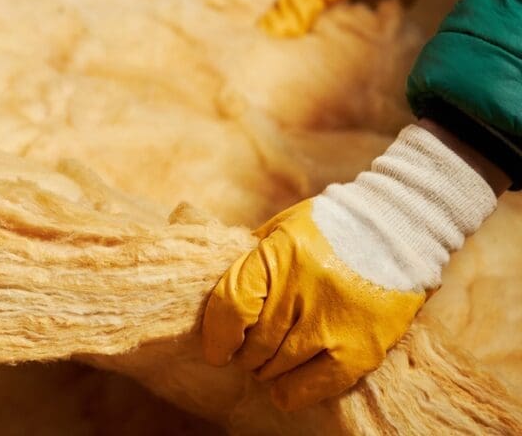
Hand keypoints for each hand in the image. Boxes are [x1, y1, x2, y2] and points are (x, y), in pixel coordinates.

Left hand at [201, 125, 496, 409]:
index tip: (216, 349)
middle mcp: (303, 288)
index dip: (217, 336)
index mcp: (278, 253)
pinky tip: (284, 385)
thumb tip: (221, 306)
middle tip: (248, 352)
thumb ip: (251, 262)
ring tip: (270, 361)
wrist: (401, 227)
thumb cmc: (331, 228)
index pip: (231, 305)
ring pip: (277, 367)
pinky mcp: (361, 347)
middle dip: (244, 353)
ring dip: (266, 369)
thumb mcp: (280, 230)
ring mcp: (333, 321)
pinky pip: (312, 386)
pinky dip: (291, 391)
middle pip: (253, 343)